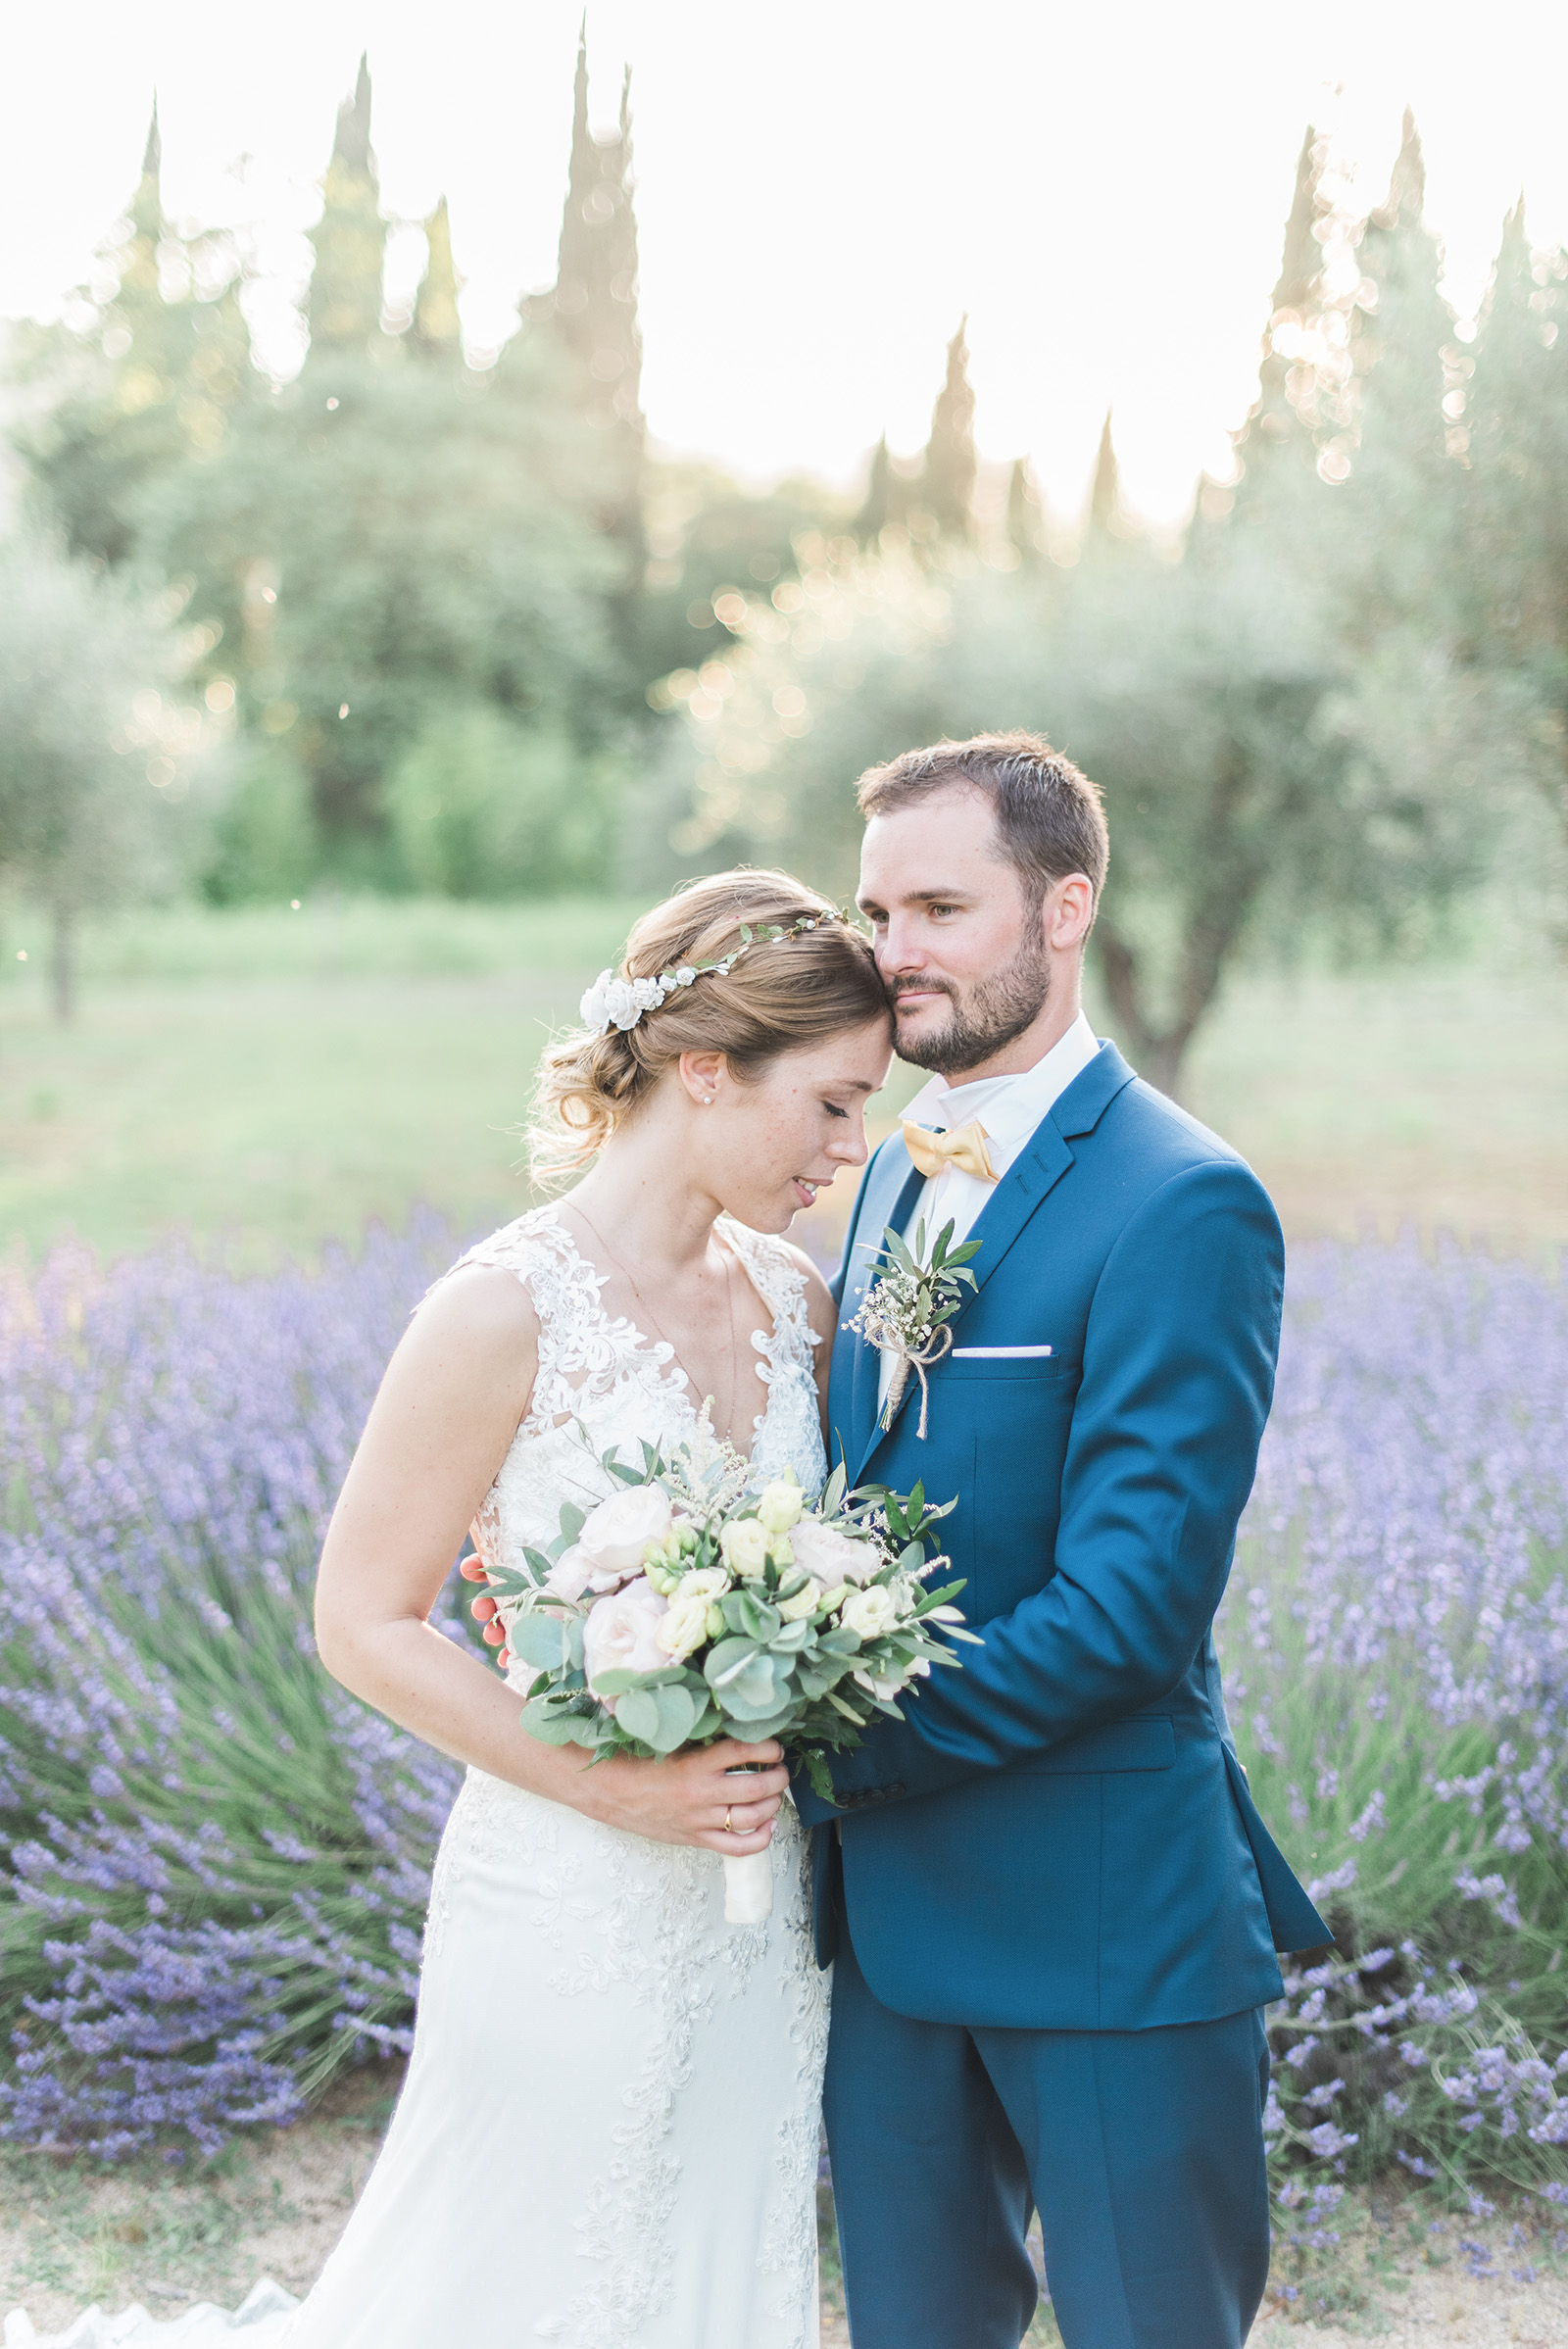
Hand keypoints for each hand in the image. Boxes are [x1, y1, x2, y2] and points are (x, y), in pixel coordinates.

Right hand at [569, 1738, 787, 1853]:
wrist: (610, 1792)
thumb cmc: (639, 1762)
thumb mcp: (672, 1743)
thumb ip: (703, 1741)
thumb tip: (737, 1729)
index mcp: (695, 1763)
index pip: (744, 1751)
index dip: (768, 1747)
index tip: (775, 1746)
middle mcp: (702, 1792)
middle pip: (757, 1787)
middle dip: (778, 1777)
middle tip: (781, 1769)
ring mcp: (700, 1819)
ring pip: (752, 1817)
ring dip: (773, 1804)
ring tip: (775, 1793)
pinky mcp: (696, 1838)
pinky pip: (737, 1847)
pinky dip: (760, 1839)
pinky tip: (768, 1826)